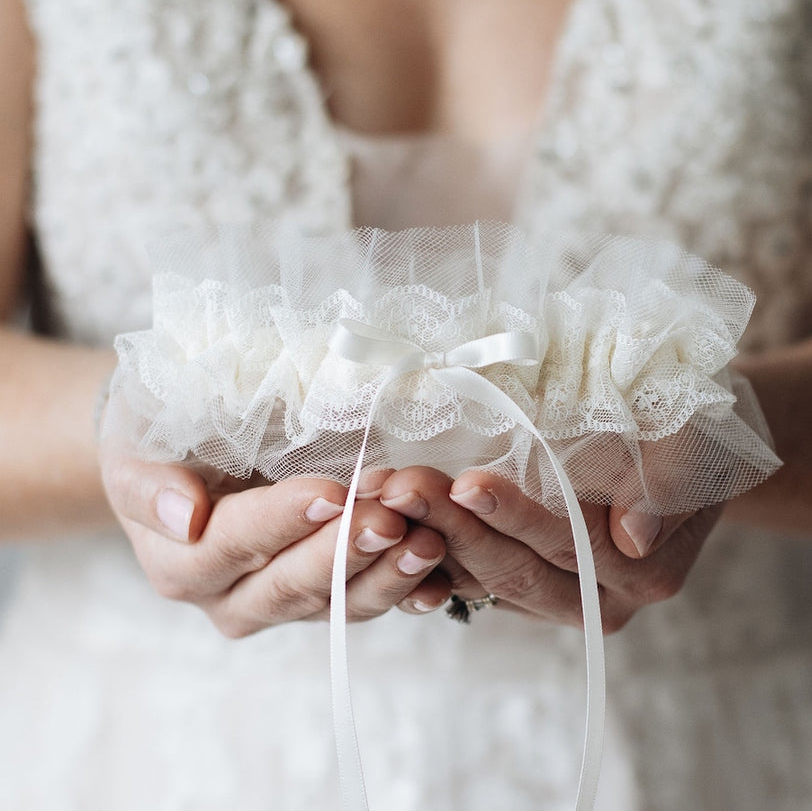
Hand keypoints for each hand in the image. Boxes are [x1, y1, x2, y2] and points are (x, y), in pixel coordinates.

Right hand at [100, 452, 449, 636]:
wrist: (185, 456)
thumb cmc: (158, 441)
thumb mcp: (137, 449)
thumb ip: (151, 484)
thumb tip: (184, 514)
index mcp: (184, 563)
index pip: (236, 543)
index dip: (283, 521)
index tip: (330, 493)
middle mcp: (234, 597)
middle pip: (294, 583)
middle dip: (345, 552)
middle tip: (391, 518)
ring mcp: (285, 603)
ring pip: (340, 604)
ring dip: (387, 574)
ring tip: (428, 543)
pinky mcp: (327, 598)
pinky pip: (369, 602)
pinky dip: (408, 592)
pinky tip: (441, 578)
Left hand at [379, 466, 722, 630]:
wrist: (680, 447)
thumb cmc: (686, 436)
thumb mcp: (694, 447)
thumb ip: (669, 488)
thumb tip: (631, 534)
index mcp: (643, 572)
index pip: (568, 547)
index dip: (515, 516)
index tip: (466, 482)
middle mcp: (599, 600)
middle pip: (516, 569)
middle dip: (454, 528)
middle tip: (403, 486)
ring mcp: (556, 597)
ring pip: (483, 578)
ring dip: (428, 537)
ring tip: (383, 496)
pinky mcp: (524, 585)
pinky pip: (469, 579)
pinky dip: (429, 551)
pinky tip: (389, 521)